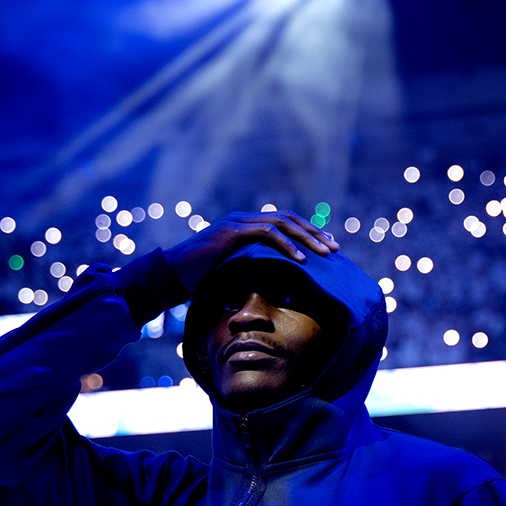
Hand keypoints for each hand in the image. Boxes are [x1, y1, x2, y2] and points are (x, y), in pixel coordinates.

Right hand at [164, 210, 339, 291]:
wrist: (170, 276)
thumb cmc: (197, 280)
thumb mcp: (231, 274)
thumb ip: (251, 270)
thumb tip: (274, 286)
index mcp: (245, 227)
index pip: (283, 223)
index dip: (307, 233)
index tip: (327, 246)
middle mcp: (243, 219)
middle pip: (288, 219)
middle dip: (314, 233)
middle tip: (335, 248)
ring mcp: (237, 223)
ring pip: (282, 223)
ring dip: (306, 238)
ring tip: (325, 254)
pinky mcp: (231, 232)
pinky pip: (266, 234)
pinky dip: (287, 246)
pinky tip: (301, 260)